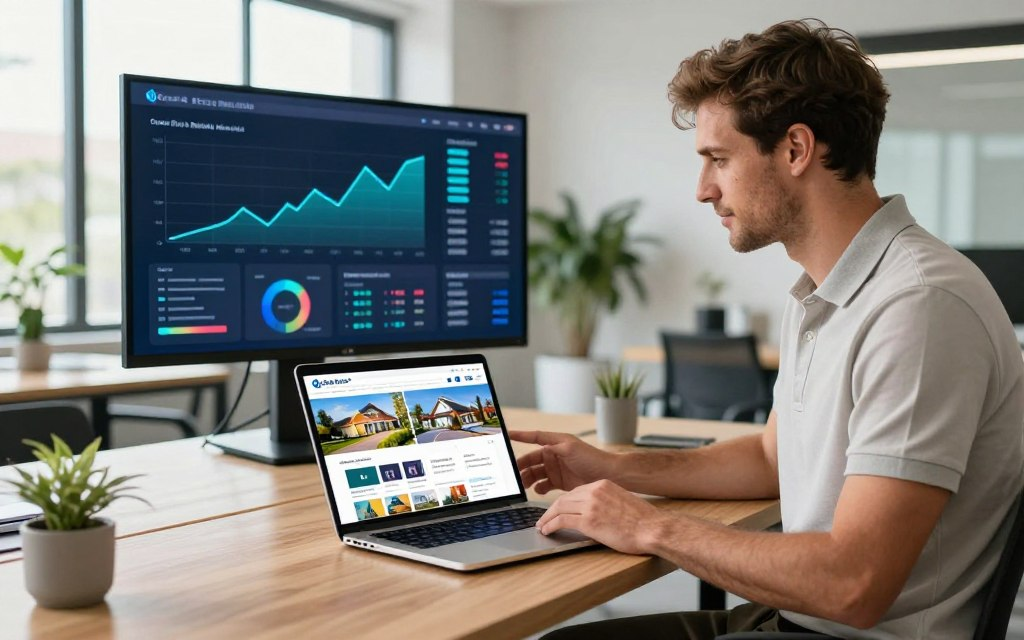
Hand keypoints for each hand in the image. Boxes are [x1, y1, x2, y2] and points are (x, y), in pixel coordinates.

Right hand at [509, 430, 615, 493]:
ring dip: (528, 479)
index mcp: (555, 443)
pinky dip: (539, 488)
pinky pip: (544, 485)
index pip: (533, 438)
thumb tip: (537, 444)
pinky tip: (538, 491)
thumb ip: (552, 445)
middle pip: (531, 460)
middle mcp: (553, 455)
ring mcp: (556, 469)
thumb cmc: (592, 458)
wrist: (609, 476)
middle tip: (513, 474)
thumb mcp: (570, 447)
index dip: (520, 436)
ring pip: (535, 473)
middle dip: (521, 466)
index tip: (506, 435)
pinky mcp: (560, 482)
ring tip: (523, 485)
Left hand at [536, 479, 664, 554]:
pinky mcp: (589, 521)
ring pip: (559, 508)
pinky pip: (562, 521)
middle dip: (551, 509)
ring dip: (547, 518)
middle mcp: (594, 491)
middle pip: (564, 498)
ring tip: (542, 526)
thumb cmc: (643, 521)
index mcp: (603, 484)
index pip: (576, 491)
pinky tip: (547, 531)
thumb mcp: (622, 502)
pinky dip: (551, 526)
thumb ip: (606, 502)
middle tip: (544, 518)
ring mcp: (590, 505)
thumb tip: (595, 512)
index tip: (557, 510)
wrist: (653, 529)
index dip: (564, 502)